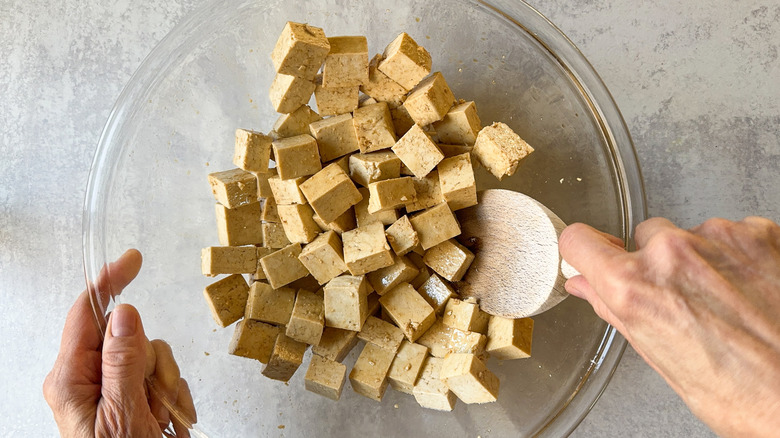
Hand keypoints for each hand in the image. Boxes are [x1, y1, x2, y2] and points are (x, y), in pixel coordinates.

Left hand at [44, 249, 196, 436]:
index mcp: (70, 378)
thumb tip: (124, 313)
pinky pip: (162, 375)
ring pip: (153, 355)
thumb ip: (122, 362)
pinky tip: (168, 422)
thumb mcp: (123, 415)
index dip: (109, 283)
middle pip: (131, 336)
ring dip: (167, 386)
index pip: (86, 315)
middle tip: (158, 400)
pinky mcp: (130, 396)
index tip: (133, 260)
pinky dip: (173, 397)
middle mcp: (86, 378)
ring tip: (164, 421)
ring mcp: (110, 387)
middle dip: (155, 364)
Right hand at [559, 217, 779, 437]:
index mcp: (636, 288)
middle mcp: (672, 253)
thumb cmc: (747, 394)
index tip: (591, 255)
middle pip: (642, 237)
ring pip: (689, 236)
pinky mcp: (759, 232)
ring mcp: (718, 238)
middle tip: (683, 302)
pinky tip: (750, 291)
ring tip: (726, 303)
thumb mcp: (662, 360)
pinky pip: (730, 234)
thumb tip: (588, 286)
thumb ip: (616, 311)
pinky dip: (736, 257)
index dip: (583, 252)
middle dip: (655, 264)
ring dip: (700, 260)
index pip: (579, 242)